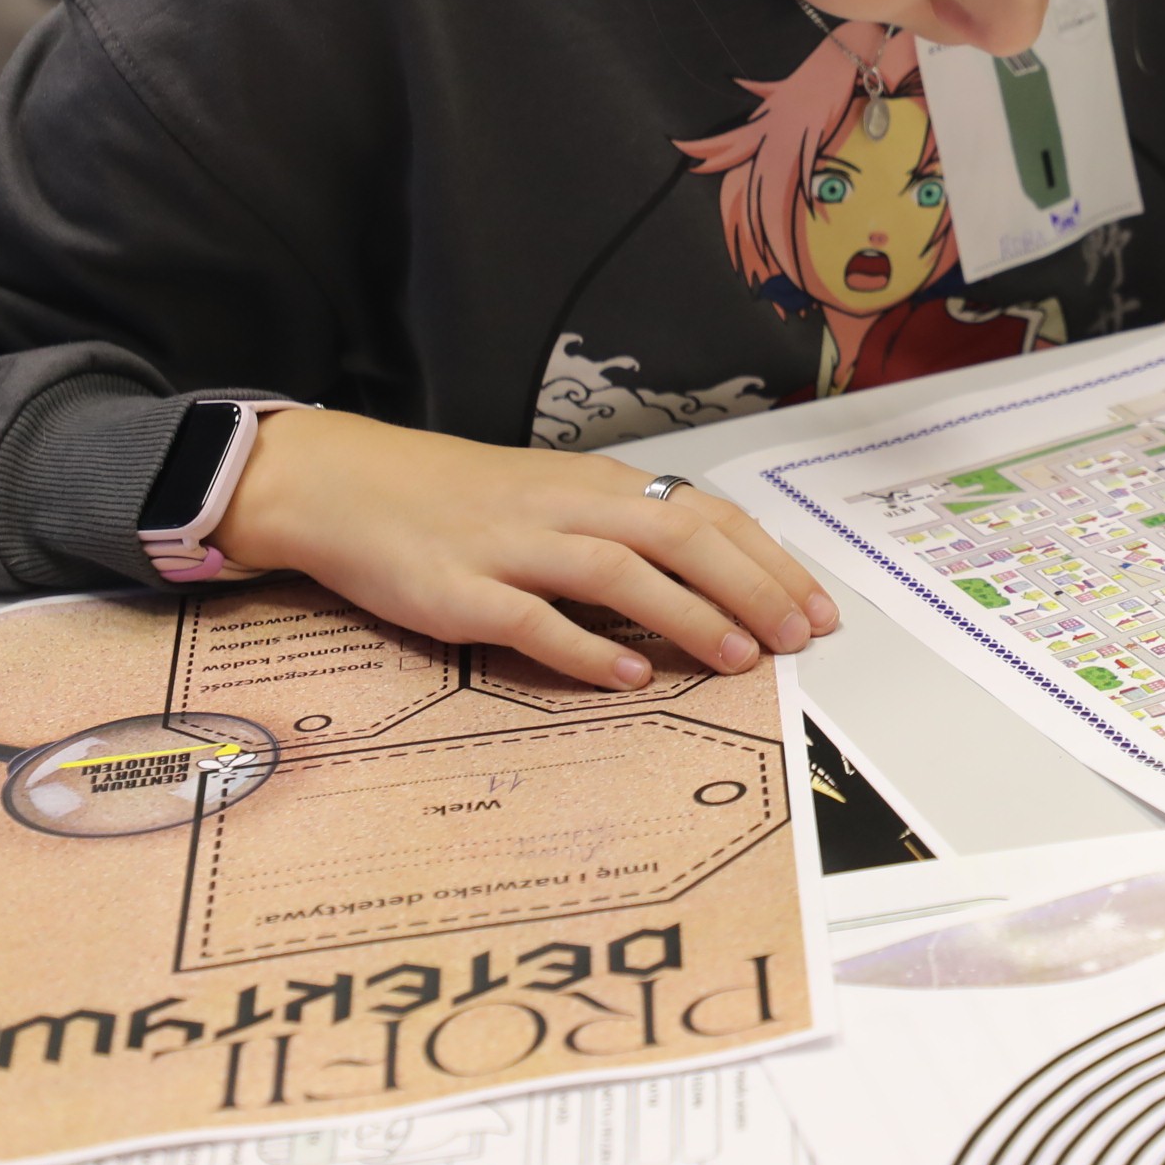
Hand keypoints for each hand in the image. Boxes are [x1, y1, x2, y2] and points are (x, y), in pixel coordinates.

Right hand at [224, 410, 838, 688]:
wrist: (347, 484)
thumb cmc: (460, 500)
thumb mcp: (554, 499)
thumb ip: (623, 530)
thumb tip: (710, 576)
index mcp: (595, 485)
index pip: (703, 515)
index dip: (767, 560)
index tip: (817, 607)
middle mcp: (564, 508)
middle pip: (677, 536)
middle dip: (750, 586)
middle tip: (799, 638)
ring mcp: (511, 548)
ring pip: (617, 571)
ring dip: (685, 615)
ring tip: (738, 659)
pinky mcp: (459, 591)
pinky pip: (530, 620)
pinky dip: (583, 649)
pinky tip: (628, 680)